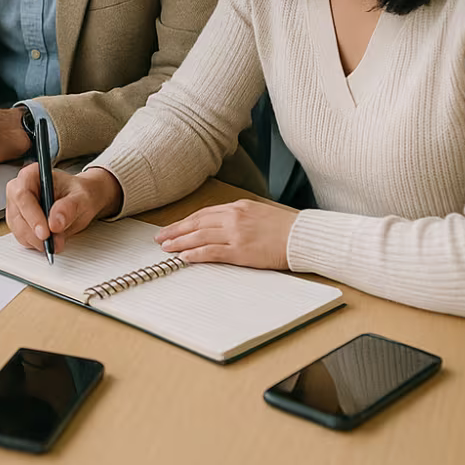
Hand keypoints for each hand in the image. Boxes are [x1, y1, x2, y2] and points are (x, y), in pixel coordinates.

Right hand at [6, 165, 122, 253]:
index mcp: (31, 175)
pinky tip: (50, 241)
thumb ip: (69, 207)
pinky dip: (35, 243)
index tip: (46, 232)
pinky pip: (21, 237)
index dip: (32, 216)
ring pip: (18, 229)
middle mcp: (19, 188)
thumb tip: (55, 222)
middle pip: (17, 215)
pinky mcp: (18, 221)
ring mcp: (16, 206)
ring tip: (57, 242)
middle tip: (55, 243)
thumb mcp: (81, 197)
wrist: (80, 200)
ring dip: (36, 241)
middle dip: (36, 233)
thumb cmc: (79, 193)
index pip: (23, 195)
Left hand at [153, 199, 296, 268]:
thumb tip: (221, 223)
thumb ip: (239, 216)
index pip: (203, 213)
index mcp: (237, 207)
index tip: (172, 227)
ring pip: (199, 237)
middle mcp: (233, 217)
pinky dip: (196, 254)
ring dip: (180, 242)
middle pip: (196, 223)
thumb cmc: (285, 227)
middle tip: (160, 237)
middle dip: (175, 230)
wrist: (304, 237)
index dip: (185, 221)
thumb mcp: (259, 212)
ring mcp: (236, 234)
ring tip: (166, 248)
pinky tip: (184, 257)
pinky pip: (212, 252)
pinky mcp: (241, 251)